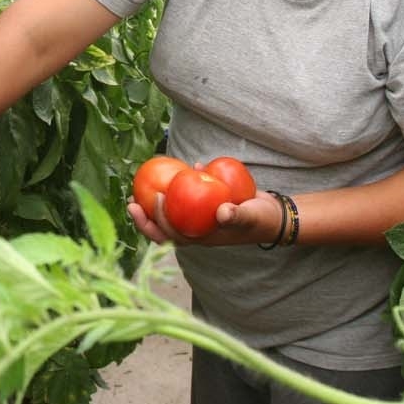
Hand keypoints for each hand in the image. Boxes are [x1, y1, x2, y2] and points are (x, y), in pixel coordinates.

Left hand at [127, 191, 285, 246]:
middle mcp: (195, 230)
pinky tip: (188, 165)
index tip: (155, 198)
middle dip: (144, 219)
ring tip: (139, 187)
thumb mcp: (250, 217)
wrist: (272, 215)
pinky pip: (189, 195)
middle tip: (130, 202)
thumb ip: (236, 216)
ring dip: (155, 204)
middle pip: (163, 229)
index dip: (158, 220)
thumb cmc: (261, 220)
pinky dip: (185, 182)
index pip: (172, 235)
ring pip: (171, 213)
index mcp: (201, 237)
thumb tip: (222, 213)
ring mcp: (198, 218)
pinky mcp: (204, 204)